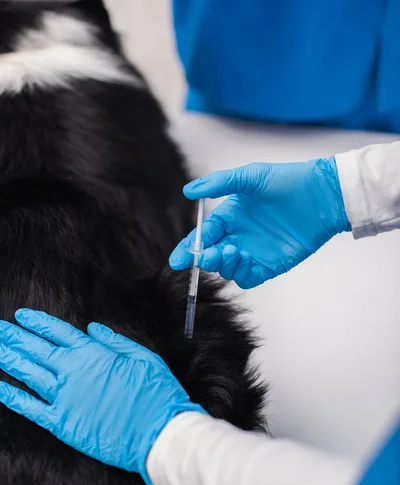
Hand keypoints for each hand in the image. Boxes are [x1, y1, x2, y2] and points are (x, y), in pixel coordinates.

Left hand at [0, 309, 205, 484]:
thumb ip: (116, 341)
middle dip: (14, 337)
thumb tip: (93, 328)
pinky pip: (30, 408)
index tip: (21, 316)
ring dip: (8, 359)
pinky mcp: (62, 423)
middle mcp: (74, 371)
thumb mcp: (144, 358)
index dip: (38, 322)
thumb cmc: (156, 395)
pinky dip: (12, 397)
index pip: (58, 332)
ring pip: (28, 374)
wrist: (158, 433)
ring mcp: (65, 397)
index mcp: (94, 353)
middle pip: (37, 349)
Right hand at [169, 159, 350, 287]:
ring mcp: (253, 252)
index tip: (178, 259)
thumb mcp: (250, 177)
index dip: (189, 248)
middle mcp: (238, 237)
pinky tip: (243, 258)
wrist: (322, 195)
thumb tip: (188, 190)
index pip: (203, 236)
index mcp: (229, 217)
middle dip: (205, 258)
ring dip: (223, 264)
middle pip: (212, 256)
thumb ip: (219, 184)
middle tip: (208, 254)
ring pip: (227, 268)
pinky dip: (241, 273)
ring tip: (232, 249)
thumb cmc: (287, 181)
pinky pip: (248, 277)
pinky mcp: (270, 265)